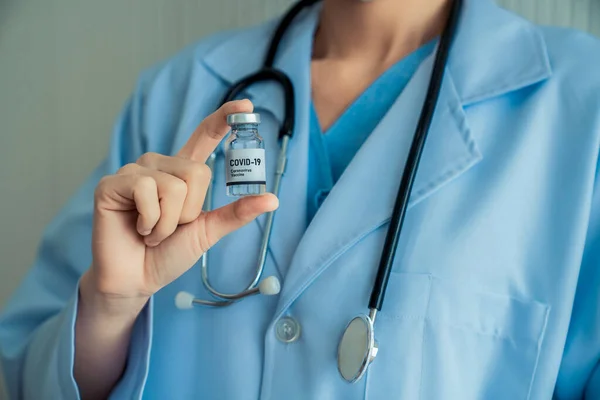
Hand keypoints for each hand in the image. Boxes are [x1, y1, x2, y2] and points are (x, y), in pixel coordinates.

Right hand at [86, 100, 277, 305]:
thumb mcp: (208, 231)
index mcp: (182, 173)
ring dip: (168, 223)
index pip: (204, 137)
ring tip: (152, 231)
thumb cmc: (169, 254)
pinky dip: (150, 221)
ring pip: (173, 186)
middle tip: (169, 229)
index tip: (246, 106)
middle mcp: (159, 165)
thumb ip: (236, 213)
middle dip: (188, 213)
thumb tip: (273, 199)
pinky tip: (138, 228)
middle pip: (197, 173)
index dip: (224, 119)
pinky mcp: (112, 183)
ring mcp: (134, 171)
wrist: (137, 280)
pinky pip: (146, 191)